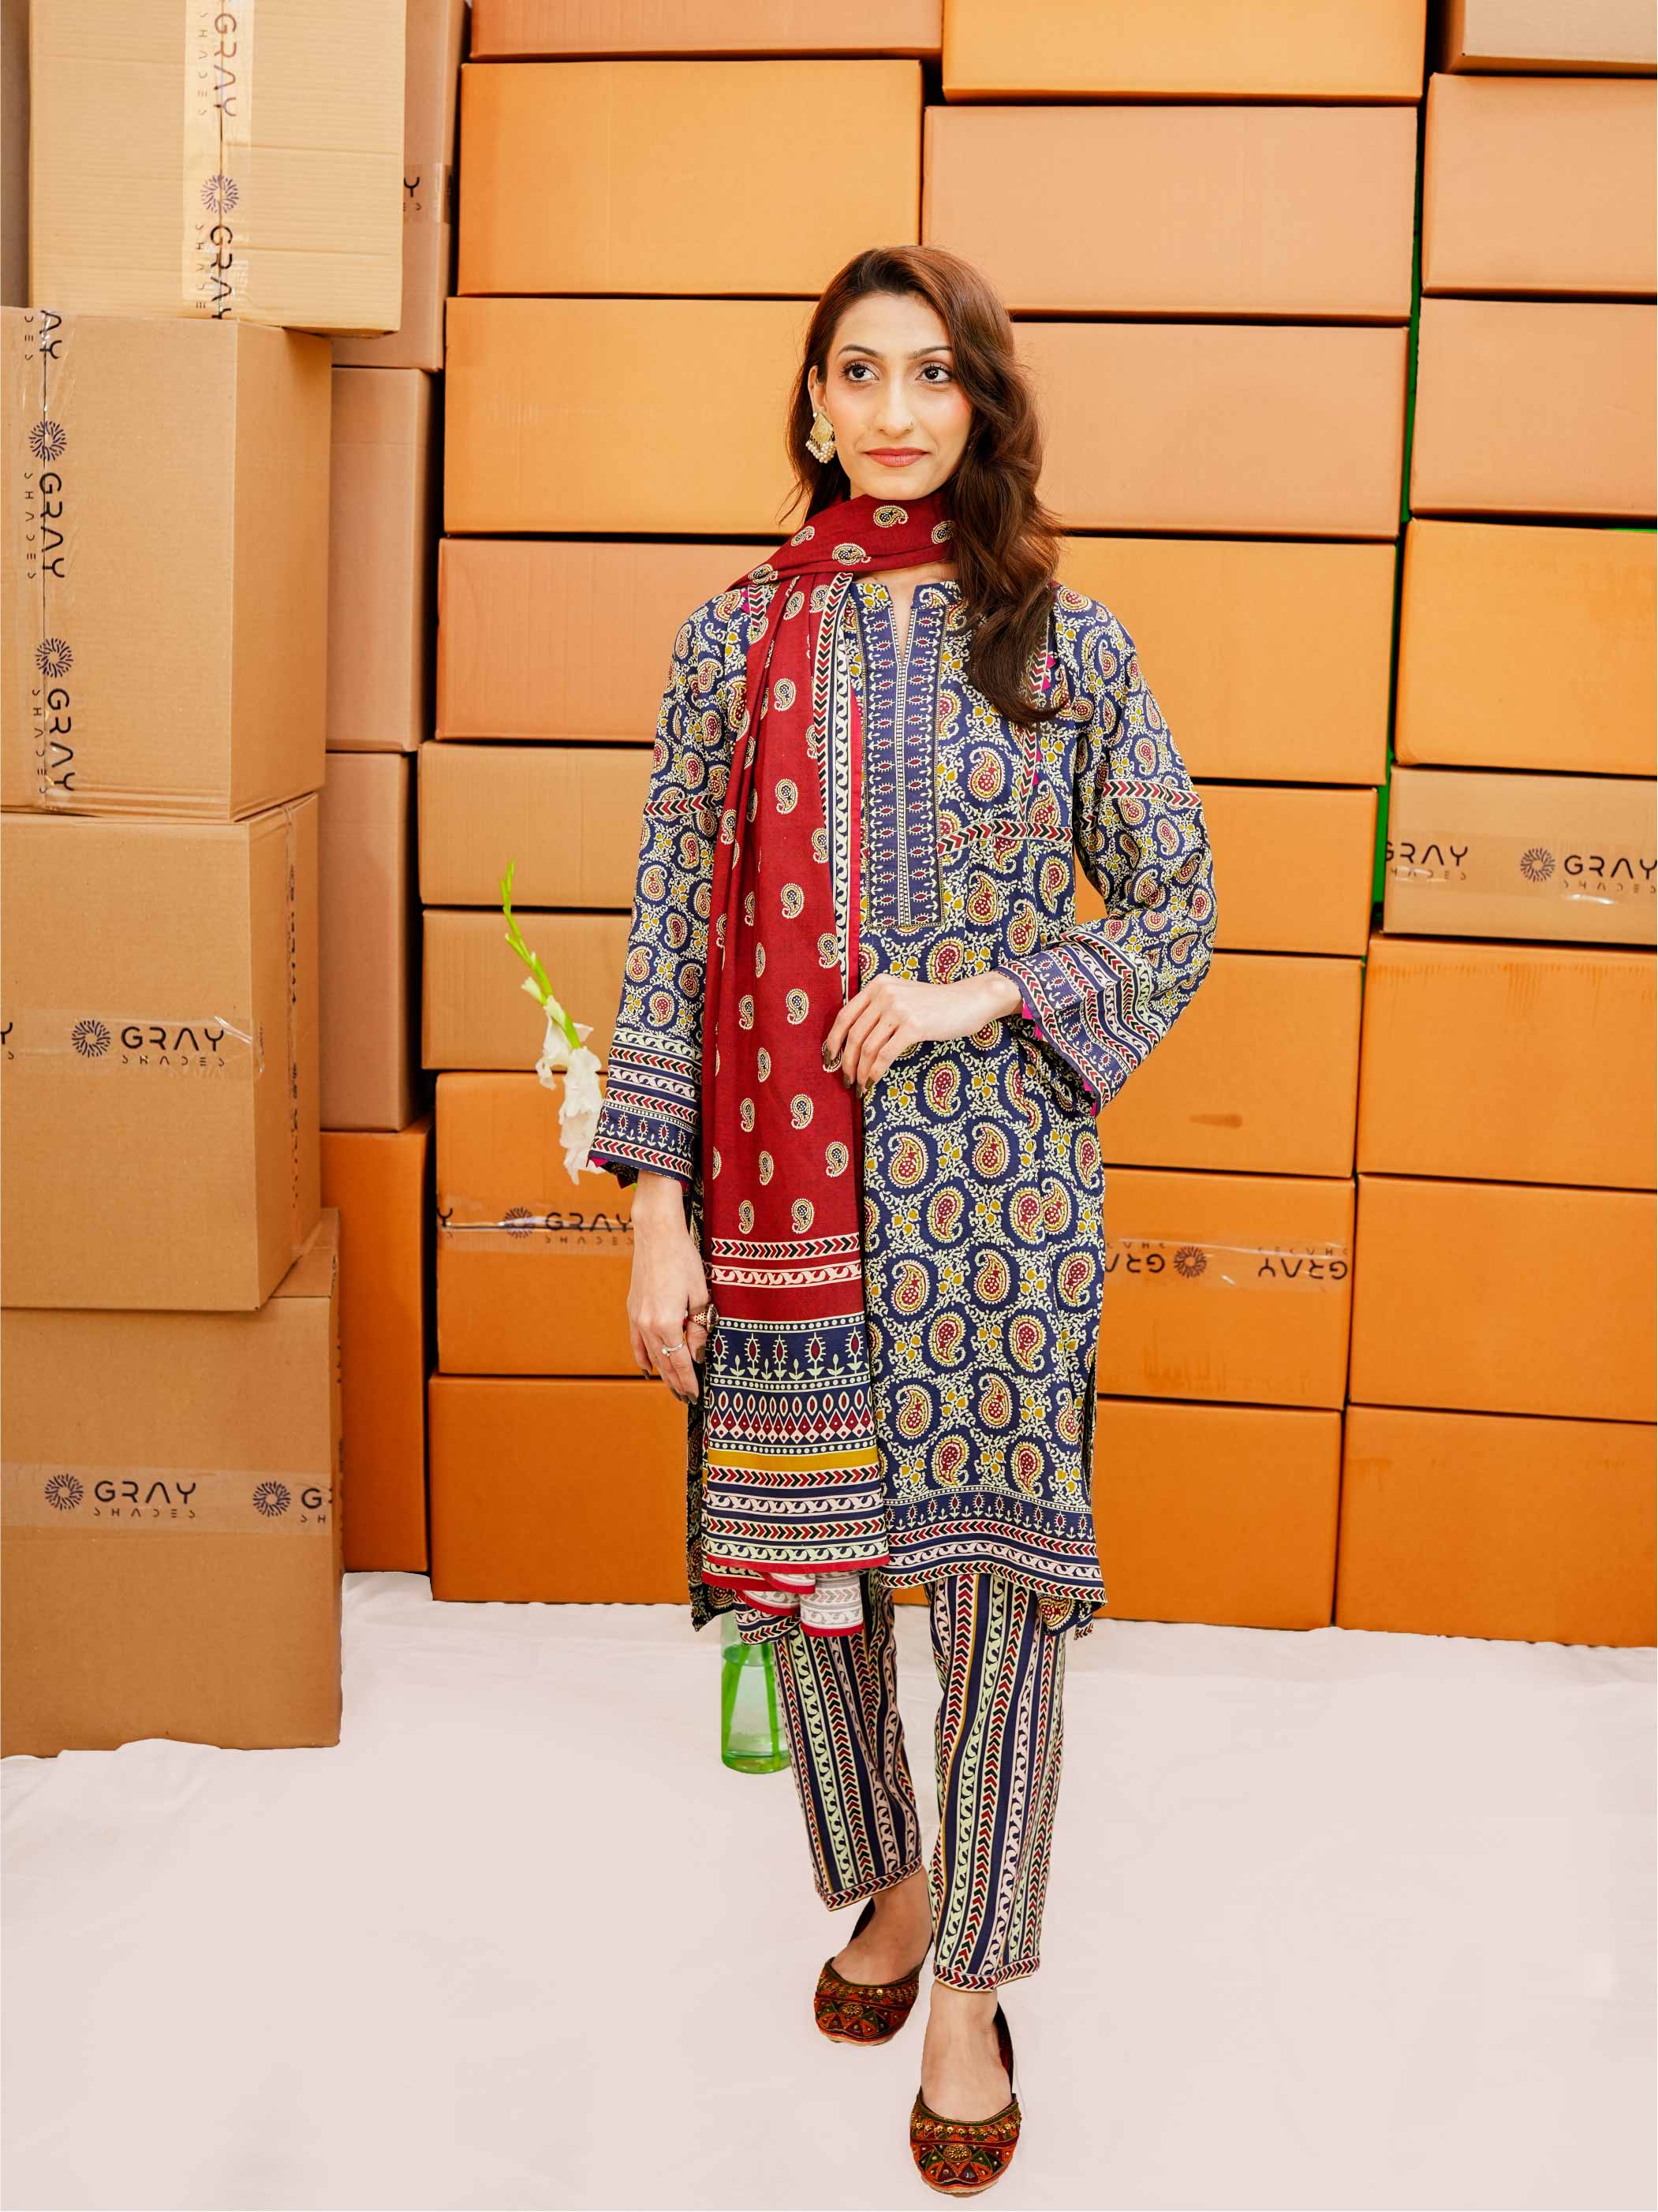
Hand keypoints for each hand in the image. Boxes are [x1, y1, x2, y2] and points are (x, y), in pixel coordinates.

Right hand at [628, 1173, 712, 1402]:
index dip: (688, 1380)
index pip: (679, 1361)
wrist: (656, 1234)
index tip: (695, 1395)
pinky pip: (635, 1341)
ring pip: (650, 1354)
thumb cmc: (682, 1259)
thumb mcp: (699, 1294)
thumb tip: (698, 1354)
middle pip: (663, 1362)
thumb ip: (699, 1328)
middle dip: (676, 1382)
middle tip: (685, 1398)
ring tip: (672, 1388)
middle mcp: (648, 1324)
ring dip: (661, 1373)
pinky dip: (642, 1356)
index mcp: (668, 1322)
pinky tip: (648, 1368)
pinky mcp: (632, 1309)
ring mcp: (637, 1317)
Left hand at [823, 969, 1023, 1091]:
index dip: (833, 1040)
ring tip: (860, 1086)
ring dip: (860, 1071)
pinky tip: (873, 1082)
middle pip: (853, 1035)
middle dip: (846, 1062)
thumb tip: (854, 1040)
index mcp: (878, 985)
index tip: (829, 1058)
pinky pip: (884, 1055)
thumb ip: (880, 1008)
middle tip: (846, 1080)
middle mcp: (885, 994)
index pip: (844, 1015)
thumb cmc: (937, 1004)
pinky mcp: (913, 1026)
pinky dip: (875, 1072)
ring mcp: (899, 1009)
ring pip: (867, 1047)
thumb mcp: (903, 996)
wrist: (970, 1000)